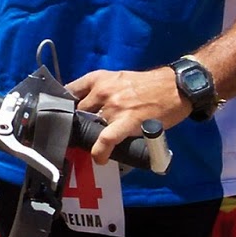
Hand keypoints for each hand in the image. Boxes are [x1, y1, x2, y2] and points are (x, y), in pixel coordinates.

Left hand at [68, 66, 187, 164]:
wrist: (175, 87)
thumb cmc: (148, 85)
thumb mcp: (118, 79)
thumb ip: (101, 91)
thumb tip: (87, 109)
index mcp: (98, 78)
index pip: (68, 92)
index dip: (62, 107)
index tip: (60, 117)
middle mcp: (102, 91)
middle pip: (76, 112)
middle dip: (76, 125)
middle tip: (80, 135)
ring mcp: (113, 107)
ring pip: (89, 127)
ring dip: (89, 138)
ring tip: (92, 146)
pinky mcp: (126, 121)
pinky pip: (105, 140)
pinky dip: (100, 151)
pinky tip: (99, 158)